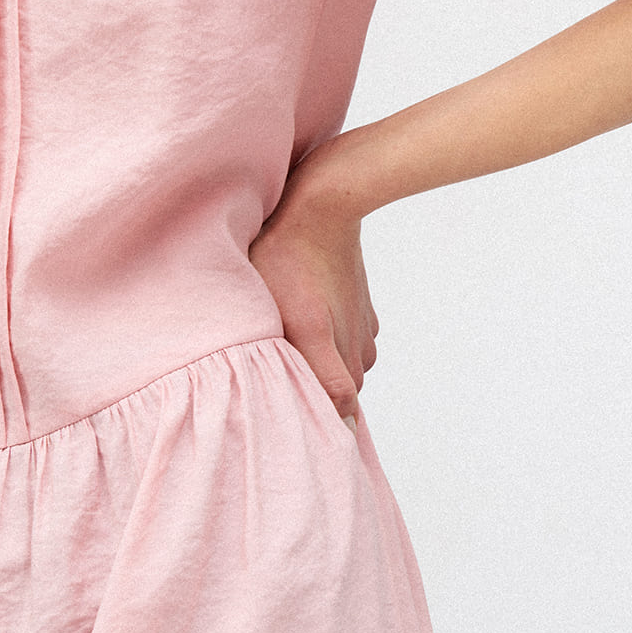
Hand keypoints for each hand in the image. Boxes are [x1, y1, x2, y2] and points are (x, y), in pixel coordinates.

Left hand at [250, 160, 378, 426]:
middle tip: (271, 368)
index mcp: (348, 361)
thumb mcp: (304, 326)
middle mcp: (360, 348)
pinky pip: (339, 333)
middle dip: (309, 384)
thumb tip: (345, 425)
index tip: (282, 407)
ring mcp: (360, 324)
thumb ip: (325, 378)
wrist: (319, 207)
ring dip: (313, 358)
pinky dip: (321, 333)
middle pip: (334, 387)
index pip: (333, 411)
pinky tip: (298, 316)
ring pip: (335, 360)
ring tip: (280, 340)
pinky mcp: (356, 303)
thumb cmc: (292, 264)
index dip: (309, 412)